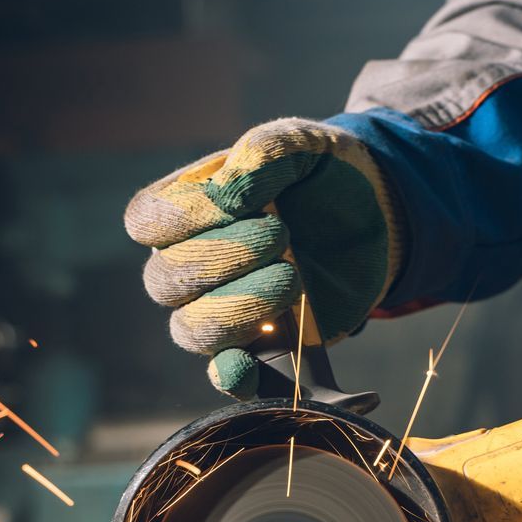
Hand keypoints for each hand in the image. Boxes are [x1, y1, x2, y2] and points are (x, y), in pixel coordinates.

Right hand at [124, 118, 400, 396]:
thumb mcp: (300, 145)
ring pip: (192, 329)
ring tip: (291, 276)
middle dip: (224, 258)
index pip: (146, 222)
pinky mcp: (260, 343)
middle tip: (281, 234)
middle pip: (167, 280)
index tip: (243, 202)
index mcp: (184, 210)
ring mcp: (221, 308)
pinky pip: (227, 373)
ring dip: (238, 307)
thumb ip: (263, 154)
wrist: (375, 215)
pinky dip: (233, 375)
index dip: (186, 216)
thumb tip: (229, 194)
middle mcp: (190, 263)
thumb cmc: (322, 174)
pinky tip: (249, 366)